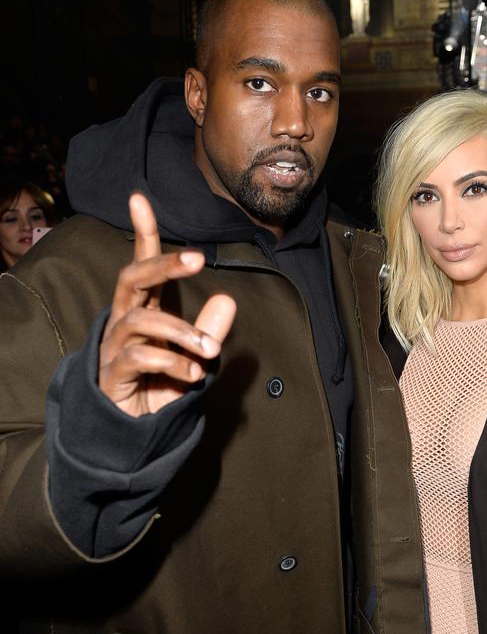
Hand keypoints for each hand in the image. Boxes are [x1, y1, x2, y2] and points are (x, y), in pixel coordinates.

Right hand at [99, 193, 236, 416]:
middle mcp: (123, 323)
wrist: (133, 433)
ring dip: (181, 333)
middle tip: (197, 259)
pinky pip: (139, 358)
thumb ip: (208, 330)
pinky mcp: (111, 375)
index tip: (139, 199)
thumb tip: (228, 299)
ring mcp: (114, 348)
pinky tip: (193, 374)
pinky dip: (172, 362)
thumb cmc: (160, 387)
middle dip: (162, 264)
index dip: (142, 234)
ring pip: (141, 322)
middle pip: (131, 279)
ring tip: (211, 352)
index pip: (140, 266)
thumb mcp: (192, 357)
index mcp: (142, 311)